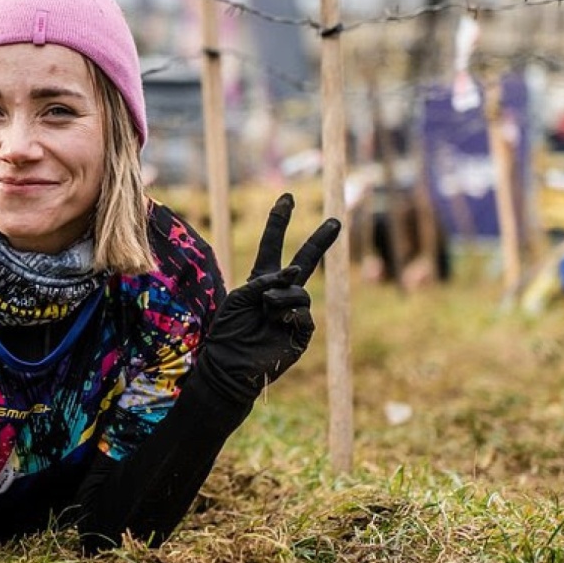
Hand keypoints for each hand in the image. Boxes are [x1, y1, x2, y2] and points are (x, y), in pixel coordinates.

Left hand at [199, 193, 340, 403]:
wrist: (228, 365)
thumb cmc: (227, 331)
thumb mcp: (239, 296)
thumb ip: (265, 280)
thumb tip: (294, 274)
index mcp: (261, 280)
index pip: (272, 245)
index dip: (279, 222)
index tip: (286, 198)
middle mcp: (280, 292)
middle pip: (305, 261)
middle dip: (319, 241)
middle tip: (336, 221)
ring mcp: (293, 312)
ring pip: (300, 291)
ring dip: (281, 296)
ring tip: (265, 308)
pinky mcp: (301, 332)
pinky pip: (305, 313)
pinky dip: (290, 312)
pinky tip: (277, 320)